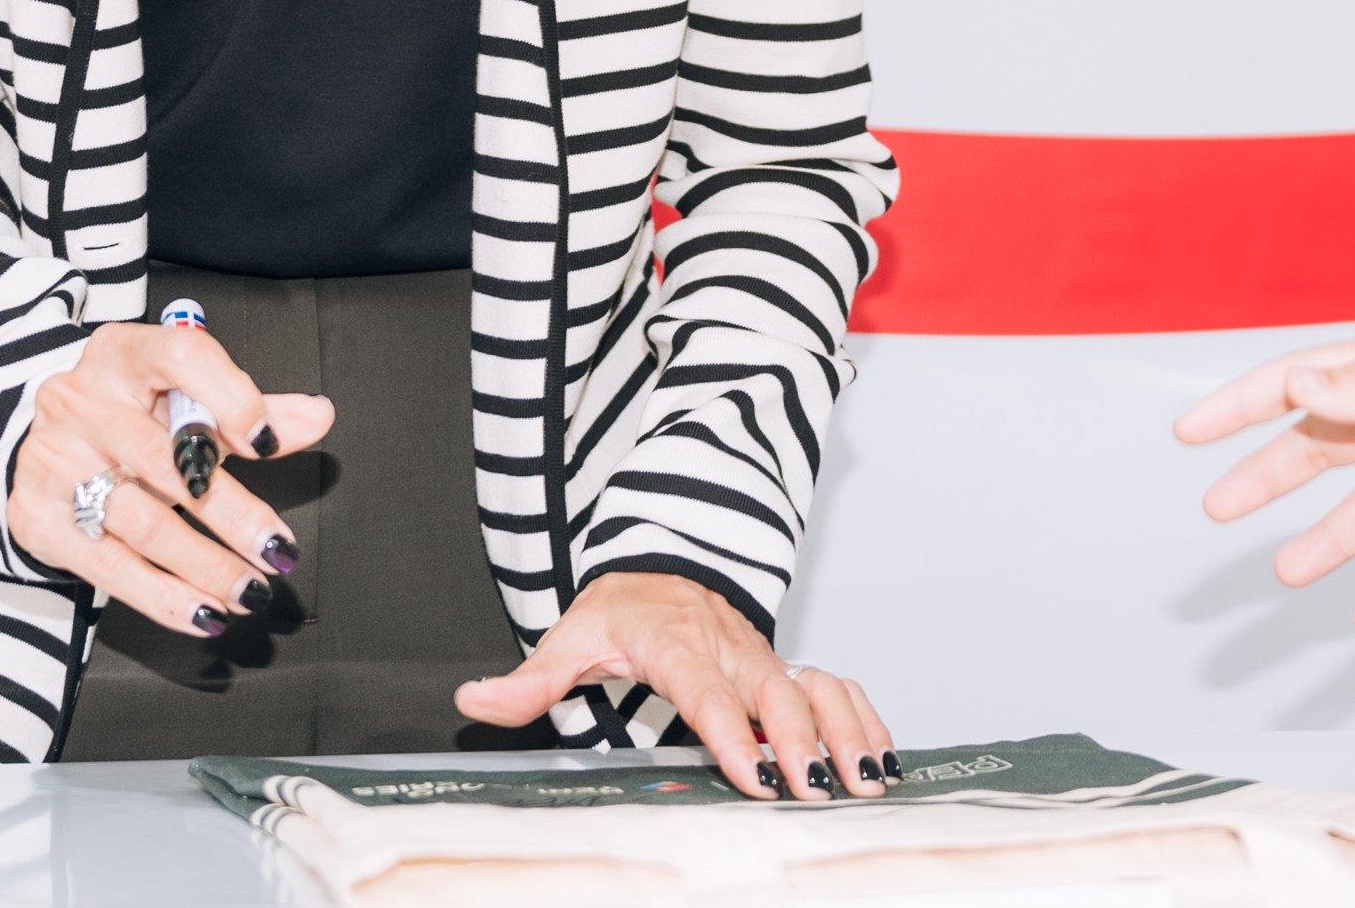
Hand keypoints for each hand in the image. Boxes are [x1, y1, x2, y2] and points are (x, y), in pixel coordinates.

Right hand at [2, 321, 333, 637]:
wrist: (49, 441)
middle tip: (277, 551)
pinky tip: (203, 613)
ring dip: (204, 567)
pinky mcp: (37, 517)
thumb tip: (317, 416)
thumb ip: (251, 407)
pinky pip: (109, 567)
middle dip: (232, 514)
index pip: (183, 357)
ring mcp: (53, 459)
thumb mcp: (184, 396)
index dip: (232, 398)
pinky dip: (163, 598)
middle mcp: (81, 400)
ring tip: (250, 590)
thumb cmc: (130, 412)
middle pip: (165, 460)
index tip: (269, 445)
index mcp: (124, 353)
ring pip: (141, 522)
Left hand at [456, 571, 895, 800]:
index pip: (705, 690)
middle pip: (774, 693)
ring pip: (816, 688)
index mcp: (673, 642)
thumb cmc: (620, 610)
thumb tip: (473, 701)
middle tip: (817, 791)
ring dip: (844, 732)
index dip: (731, 732)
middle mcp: (728, 648)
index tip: (754, 774)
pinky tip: (882, 760)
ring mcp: (764, 656)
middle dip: (801, 741)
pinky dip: (863, 718)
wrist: (664, 563)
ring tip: (866, 781)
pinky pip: (835, 687)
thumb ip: (529, 680)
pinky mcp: (786, 667)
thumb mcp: (568, 638)